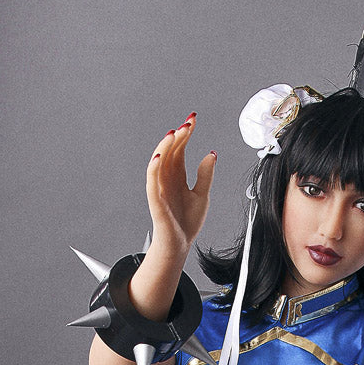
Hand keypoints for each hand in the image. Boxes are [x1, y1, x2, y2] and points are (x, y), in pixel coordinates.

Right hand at [146, 113, 216, 258]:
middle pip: (171, 150)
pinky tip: (159, 155)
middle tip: (188, 124)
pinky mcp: (156, 199)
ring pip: (159, 161)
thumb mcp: (203, 195)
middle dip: (178, 135)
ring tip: (174, 133)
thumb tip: (211, 155)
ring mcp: (161, 187)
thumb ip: (205, 175)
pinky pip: (152, 180)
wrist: (181, 245)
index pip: (180, 148)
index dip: (186, 133)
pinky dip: (154, 167)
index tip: (193, 119)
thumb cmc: (187, 222)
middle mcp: (168, 178)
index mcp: (178, 175)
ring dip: (166, 145)